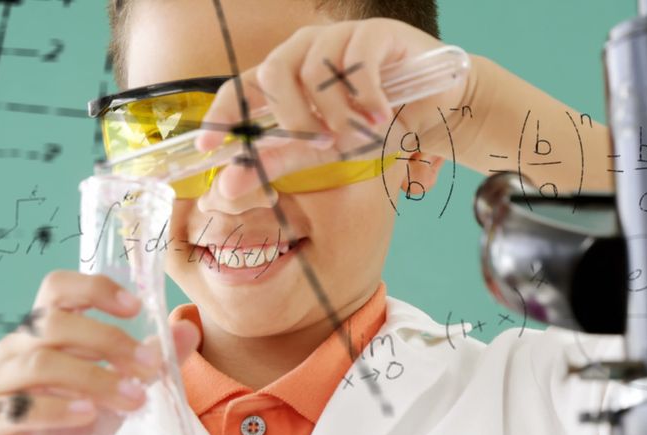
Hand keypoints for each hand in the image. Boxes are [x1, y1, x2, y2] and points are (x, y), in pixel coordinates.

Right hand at [0, 271, 198, 434]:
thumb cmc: (70, 430)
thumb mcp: (117, 393)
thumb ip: (149, 362)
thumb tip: (189, 329)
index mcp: (43, 333)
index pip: (57, 288)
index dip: (93, 288)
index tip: (136, 307)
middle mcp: (14, 349)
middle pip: (54, 323)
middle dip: (109, 341)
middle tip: (150, 367)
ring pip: (40, 364)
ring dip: (94, 377)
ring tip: (132, 399)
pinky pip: (18, 408)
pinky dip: (57, 409)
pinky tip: (87, 416)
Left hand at [195, 18, 464, 199]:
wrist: (437, 108)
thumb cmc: (378, 127)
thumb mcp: (325, 150)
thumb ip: (281, 161)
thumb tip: (228, 188)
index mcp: (287, 75)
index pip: (242, 87)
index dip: (222, 114)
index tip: (210, 146)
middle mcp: (307, 49)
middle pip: (275, 74)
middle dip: (296, 119)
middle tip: (324, 145)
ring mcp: (340, 37)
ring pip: (316, 72)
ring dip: (337, 115)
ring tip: (361, 136)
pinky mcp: (375, 33)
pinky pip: (358, 64)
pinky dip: (367, 99)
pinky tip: (380, 118)